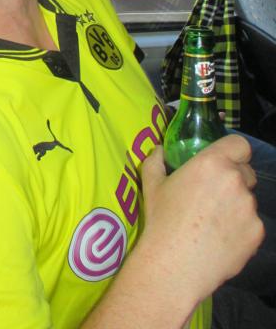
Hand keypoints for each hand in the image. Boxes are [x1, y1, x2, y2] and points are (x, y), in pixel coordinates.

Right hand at [138, 135, 263, 303]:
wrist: (174, 265)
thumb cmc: (161, 220)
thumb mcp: (151, 184)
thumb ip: (156, 160)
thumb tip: (160, 150)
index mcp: (211, 163)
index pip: (240, 144)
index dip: (234, 151)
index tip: (223, 161)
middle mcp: (235, 181)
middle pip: (246, 172)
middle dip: (234, 179)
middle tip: (214, 195)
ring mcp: (249, 208)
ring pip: (248, 200)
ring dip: (236, 205)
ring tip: (214, 223)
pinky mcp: (257, 233)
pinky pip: (251, 224)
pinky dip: (240, 228)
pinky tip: (220, 239)